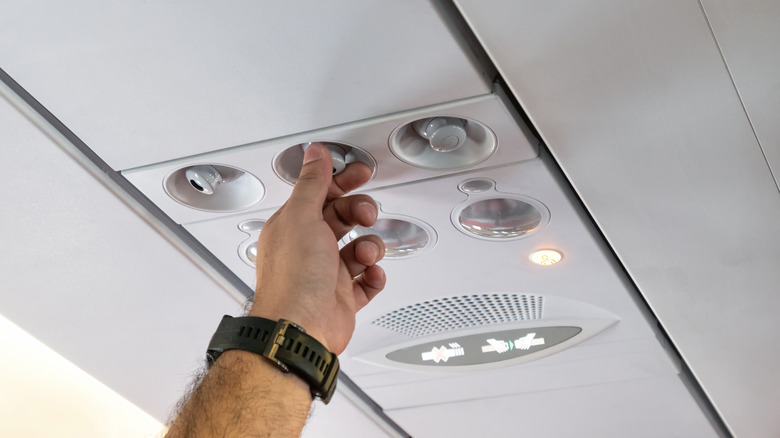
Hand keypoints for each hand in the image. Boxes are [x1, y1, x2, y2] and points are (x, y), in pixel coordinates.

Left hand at [249, 143, 385, 353]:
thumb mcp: (302, 217)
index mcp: (293, 226)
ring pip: (358, 248)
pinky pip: (367, 281)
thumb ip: (312, 183)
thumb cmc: (294, 279)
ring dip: (369, 247)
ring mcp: (325, 274)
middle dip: (360, 212)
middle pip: (342, 217)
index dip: (342, 180)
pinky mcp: (342, 298)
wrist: (301, 329)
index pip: (320, 193)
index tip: (361, 172)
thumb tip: (314, 153)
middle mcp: (308, 248)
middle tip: (366, 214)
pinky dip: (373, 276)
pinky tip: (370, 274)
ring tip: (365, 255)